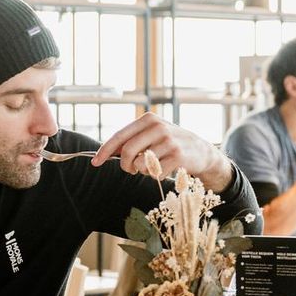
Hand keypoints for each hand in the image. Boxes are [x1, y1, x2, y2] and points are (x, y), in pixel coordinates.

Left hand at [94, 113, 231, 190]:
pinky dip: (156, 176)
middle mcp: (158, 127)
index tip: (95, 162)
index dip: (105, 150)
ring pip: (140, 164)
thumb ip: (131, 140)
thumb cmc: (169, 144)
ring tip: (153, 166)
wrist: (200, 151)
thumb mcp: (151, 135)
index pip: (120, 136)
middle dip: (125, 165)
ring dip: (142, 171)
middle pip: (127, 151)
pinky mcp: (178, 157)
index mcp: (148, 119)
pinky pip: (155, 173)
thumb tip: (105, 152)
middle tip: (130, 170)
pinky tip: (166, 169)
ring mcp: (169, 141)